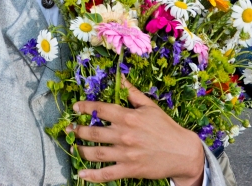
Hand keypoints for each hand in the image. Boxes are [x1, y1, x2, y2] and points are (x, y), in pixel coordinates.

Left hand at [71, 78, 204, 185]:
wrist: (183, 152)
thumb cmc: (166, 127)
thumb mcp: (150, 106)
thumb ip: (132, 93)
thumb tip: (121, 77)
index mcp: (129, 117)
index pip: (101, 109)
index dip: (85, 107)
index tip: (76, 107)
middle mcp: (125, 135)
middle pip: (94, 132)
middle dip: (78, 130)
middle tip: (69, 129)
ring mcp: (126, 154)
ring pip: (96, 152)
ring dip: (80, 149)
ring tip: (72, 146)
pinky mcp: (130, 169)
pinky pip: (107, 173)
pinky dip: (92, 175)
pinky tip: (81, 173)